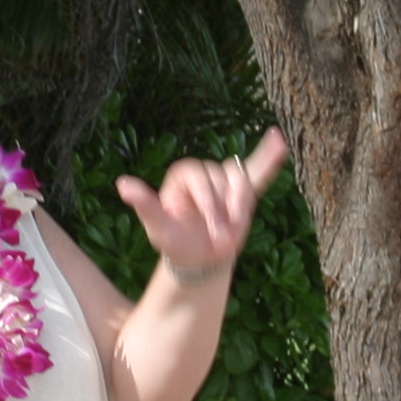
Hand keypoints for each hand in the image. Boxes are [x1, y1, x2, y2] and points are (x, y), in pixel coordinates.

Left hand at [118, 130, 288, 287]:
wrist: (201, 260)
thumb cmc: (177, 244)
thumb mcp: (158, 228)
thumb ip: (145, 205)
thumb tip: (122, 184)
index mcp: (181, 175)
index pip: (199, 175)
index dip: (208, 201)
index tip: (212, 227)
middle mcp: (203, 171)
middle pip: (222, 177)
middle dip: (224, 208)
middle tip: (222, 235)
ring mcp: (225, 179)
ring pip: (241, 179)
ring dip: (241, 204)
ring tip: (235, 226)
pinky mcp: (244, 189)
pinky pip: (258, 169)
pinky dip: (269, 156)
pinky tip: (278, 140)